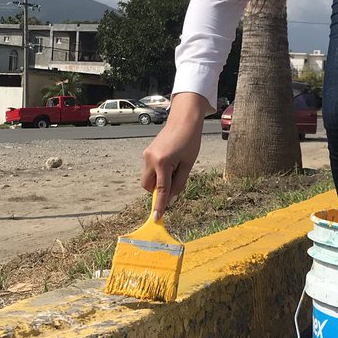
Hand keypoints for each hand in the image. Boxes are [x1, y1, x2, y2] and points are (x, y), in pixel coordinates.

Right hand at [140, 93, 206, 215]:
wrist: (184, 120)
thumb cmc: (190, 141)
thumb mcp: (188, 164)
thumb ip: (179, 183)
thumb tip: (171, 199)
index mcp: (163, 163)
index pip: (161, 190)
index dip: (160, 205)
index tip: (156, 218)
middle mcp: (150, 159)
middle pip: (148, 186)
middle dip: (158, 190)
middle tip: (174, 181)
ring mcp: (147, 155)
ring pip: (147, 178)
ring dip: (158, 181)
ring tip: (174, 168)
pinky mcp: (147, 152)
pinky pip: (149, 169)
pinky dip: (158, 173)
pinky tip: (170, 163)